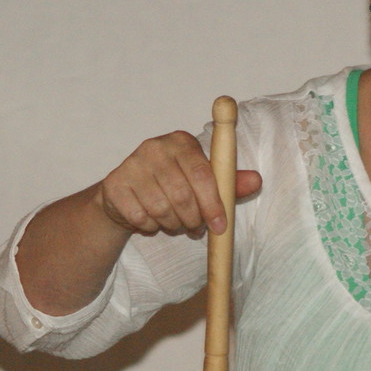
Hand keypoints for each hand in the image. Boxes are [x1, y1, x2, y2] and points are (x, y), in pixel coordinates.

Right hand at [92, 131, 262, 236]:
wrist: (127, 193)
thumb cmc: (173, 185)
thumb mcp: (203, 181)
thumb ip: (228, 182)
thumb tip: (256, 181)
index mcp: (181, 141)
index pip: (202, 174)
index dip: (213, 203)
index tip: (220, 226)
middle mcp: (154, 147)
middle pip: (182, 196)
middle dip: (193, 220)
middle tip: (196, 228)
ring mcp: (131, 165)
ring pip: (161, 209)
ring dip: (172, 224)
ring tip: (174, 222)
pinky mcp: (114, 185)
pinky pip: (140, 217)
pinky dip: (150, 226)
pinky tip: (151, 219)